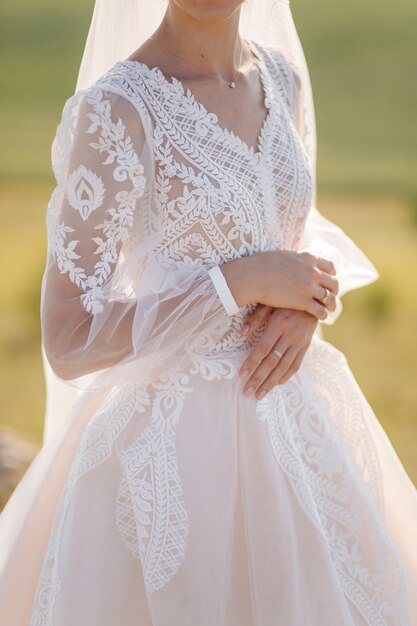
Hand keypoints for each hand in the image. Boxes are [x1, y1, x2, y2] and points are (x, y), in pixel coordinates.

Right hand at [221, 250, 338, 320]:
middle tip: (331, 297)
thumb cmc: (262, 265)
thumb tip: (296, 260)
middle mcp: (313, 272)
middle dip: (334, 291)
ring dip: (330, 304)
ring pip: (329, 298)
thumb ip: (296, 259)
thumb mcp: (285, 255)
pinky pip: (320, 310)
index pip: (330, 267)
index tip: (329, 281)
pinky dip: (323, 314)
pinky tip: (321, 317)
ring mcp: (309, 287)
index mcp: (309, 258)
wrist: (253, 277)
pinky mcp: (303, 302)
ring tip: (329, 309)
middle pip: (333, 283)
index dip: (331, 275)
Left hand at [238, 304, 317, 398]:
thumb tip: (241, 332)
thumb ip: (256, 317)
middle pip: (272, 362)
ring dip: (271, 383)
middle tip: (246, 392)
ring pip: (284, 367)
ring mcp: (300, 342)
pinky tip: (275, 384)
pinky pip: (296, 365)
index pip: (263, 349)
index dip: (251, 363)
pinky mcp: (306, 346)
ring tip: (259, 395)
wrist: (314, 297)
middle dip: (258, 378)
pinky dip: (285, 376)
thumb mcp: (269, 302)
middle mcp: (290, 335)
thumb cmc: (285, 299)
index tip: (241, 375)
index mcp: (279, 324)